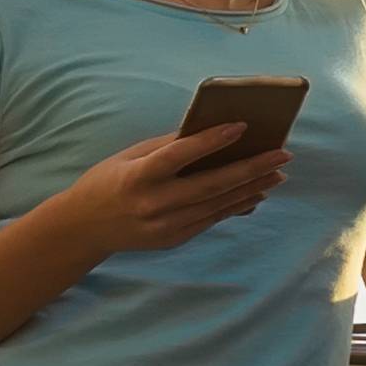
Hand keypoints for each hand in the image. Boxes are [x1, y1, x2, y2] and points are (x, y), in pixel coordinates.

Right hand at [48, 122, 285, 257]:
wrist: (83, 228)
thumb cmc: (109, 181)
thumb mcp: (129, 157)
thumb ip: (167, 146)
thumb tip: (211, 131)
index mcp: (137, 177)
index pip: (180, 155)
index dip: (211, 140)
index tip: (242, 126)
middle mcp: (153, 204)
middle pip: (211, 185)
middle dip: (251, 169)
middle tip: (282, 155)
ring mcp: (165, 226)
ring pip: (218, 205)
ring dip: (252, 188)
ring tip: (278, 173)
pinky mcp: (174, 239)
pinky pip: (212, 220)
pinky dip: (236, 205)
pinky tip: (257, 193)